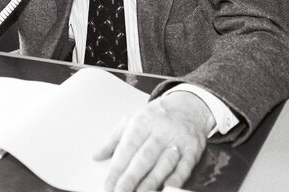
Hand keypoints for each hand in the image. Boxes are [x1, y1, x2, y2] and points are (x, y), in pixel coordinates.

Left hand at [93, 92, 214, 191]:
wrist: (189, 106)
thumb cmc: (157, 116)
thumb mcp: (133, 119)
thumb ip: (113, 139)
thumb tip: (96, 155)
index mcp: (142, 122)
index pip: (127, 148)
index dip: (117, 169)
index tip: (108, 185)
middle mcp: (160, 131)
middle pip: (144, 158)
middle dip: (131, 178)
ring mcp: (178, 141)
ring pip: (164, 165)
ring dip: (151, 182)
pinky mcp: (192, 151)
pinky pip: (184, 168)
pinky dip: (175, 180)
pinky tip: (165, 189)